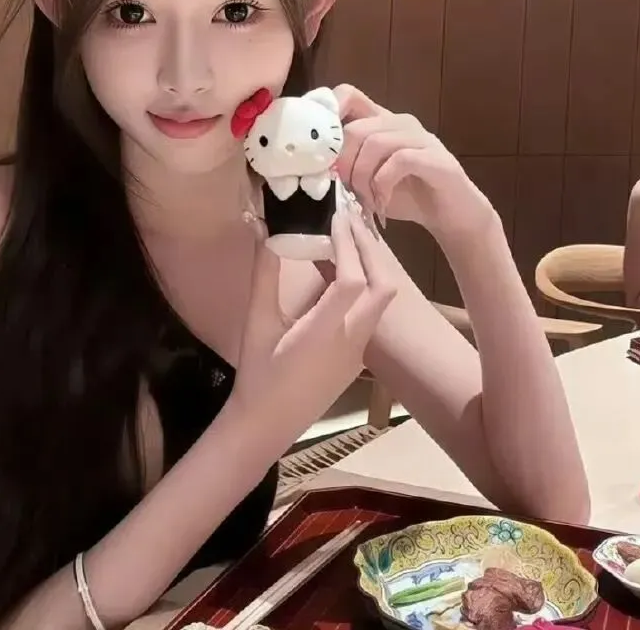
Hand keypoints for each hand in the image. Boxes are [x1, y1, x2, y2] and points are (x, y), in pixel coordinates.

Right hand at [229, 207, 396, 438]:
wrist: (268, 423)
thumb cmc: (257, 373)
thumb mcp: (257, 322)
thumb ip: (263, 273)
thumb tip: (261, 228)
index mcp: (325, 332)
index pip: (352, 280)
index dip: (348, 244)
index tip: (336, 216)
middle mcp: (351, 340)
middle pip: (382, 286)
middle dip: (370, 248)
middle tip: (348, 218)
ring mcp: (359, 351)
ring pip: (381, 300)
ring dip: (371, 265)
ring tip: (348, 237)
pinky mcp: (358, 357)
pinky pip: (371, 313)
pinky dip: (365, 284)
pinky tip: (343, 271)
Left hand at [331, 84, 494, 239]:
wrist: (450, 214)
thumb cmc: (406, 195)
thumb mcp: (368, 179)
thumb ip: (347, 166)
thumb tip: (316, 167)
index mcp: (380, 122)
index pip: (348, 95)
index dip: (328, 113)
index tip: (318, 147)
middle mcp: (400, 122)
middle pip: (355, 129)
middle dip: (344, 165)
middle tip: (348, 190)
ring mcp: (420, 137)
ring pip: (374, 143)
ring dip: (363, 178)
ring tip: (366, 200)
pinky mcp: (436, 157)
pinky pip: (399, 160)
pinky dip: (383, 184)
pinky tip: (383, 201)